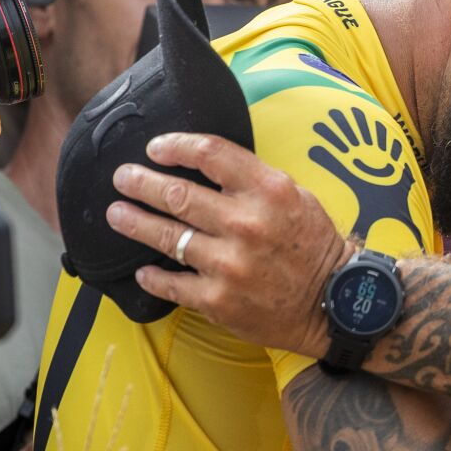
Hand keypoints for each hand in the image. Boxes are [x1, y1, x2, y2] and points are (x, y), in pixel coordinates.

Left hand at [106, 132, 347, 356]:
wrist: (333, 303)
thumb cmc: (313, 245)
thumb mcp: (296, 196)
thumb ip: (253, 180)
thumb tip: (205, 164)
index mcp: (269, 191)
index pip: (210, 153)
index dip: (176, 146)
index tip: (156, 148)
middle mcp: (246, 224)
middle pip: (177, 193)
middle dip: (141, 182)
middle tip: (122, 177)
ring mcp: (229, 264)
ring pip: (165, 237)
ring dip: (134, 222)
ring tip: (117, 214)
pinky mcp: (218, 300)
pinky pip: (171, 283)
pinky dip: (152, 275)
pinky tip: (142, 269)